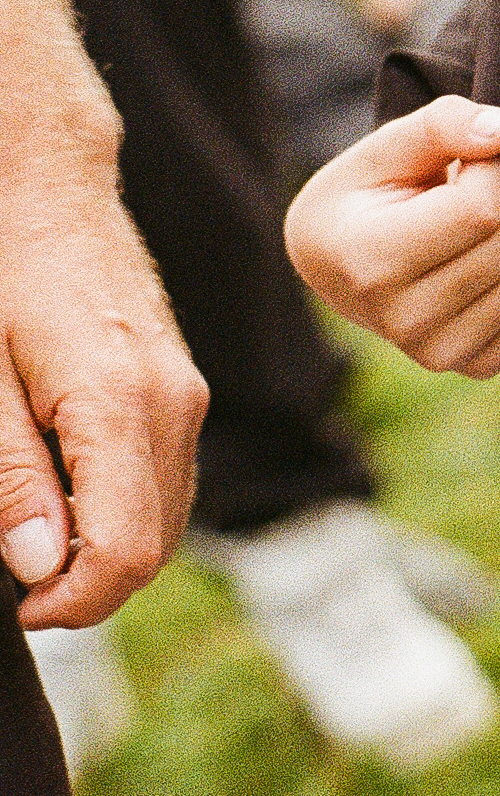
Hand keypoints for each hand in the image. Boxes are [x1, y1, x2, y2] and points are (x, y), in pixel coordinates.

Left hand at [0, 156, 207, 627]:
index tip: (21, 604)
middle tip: (18, 578)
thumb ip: (12, 476)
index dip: (71, 604)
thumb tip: (39, 566)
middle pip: (154, 547)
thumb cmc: (3, 274)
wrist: (50, 191)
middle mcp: (174, 403)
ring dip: (106, 551)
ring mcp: (186, 395)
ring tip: (35, 533)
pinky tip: (67, 493)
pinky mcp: (182, 389)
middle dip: (87, 586)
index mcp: (122, 403)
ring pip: (167, 519)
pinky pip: (167, 480)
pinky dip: (125, 512)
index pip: (125, 552)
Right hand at [285, 95, 499, 377]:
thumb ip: (444, 124)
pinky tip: (495, 251)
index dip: (490, 168)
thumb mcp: (387, 146)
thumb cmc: (368, 193)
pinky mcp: (475, 364)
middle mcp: (400, 322)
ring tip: (481, 217)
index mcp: (367, 263)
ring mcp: (438, 353)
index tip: (465, 161)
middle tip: (479, 183)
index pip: (478, 210)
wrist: (341, 261)